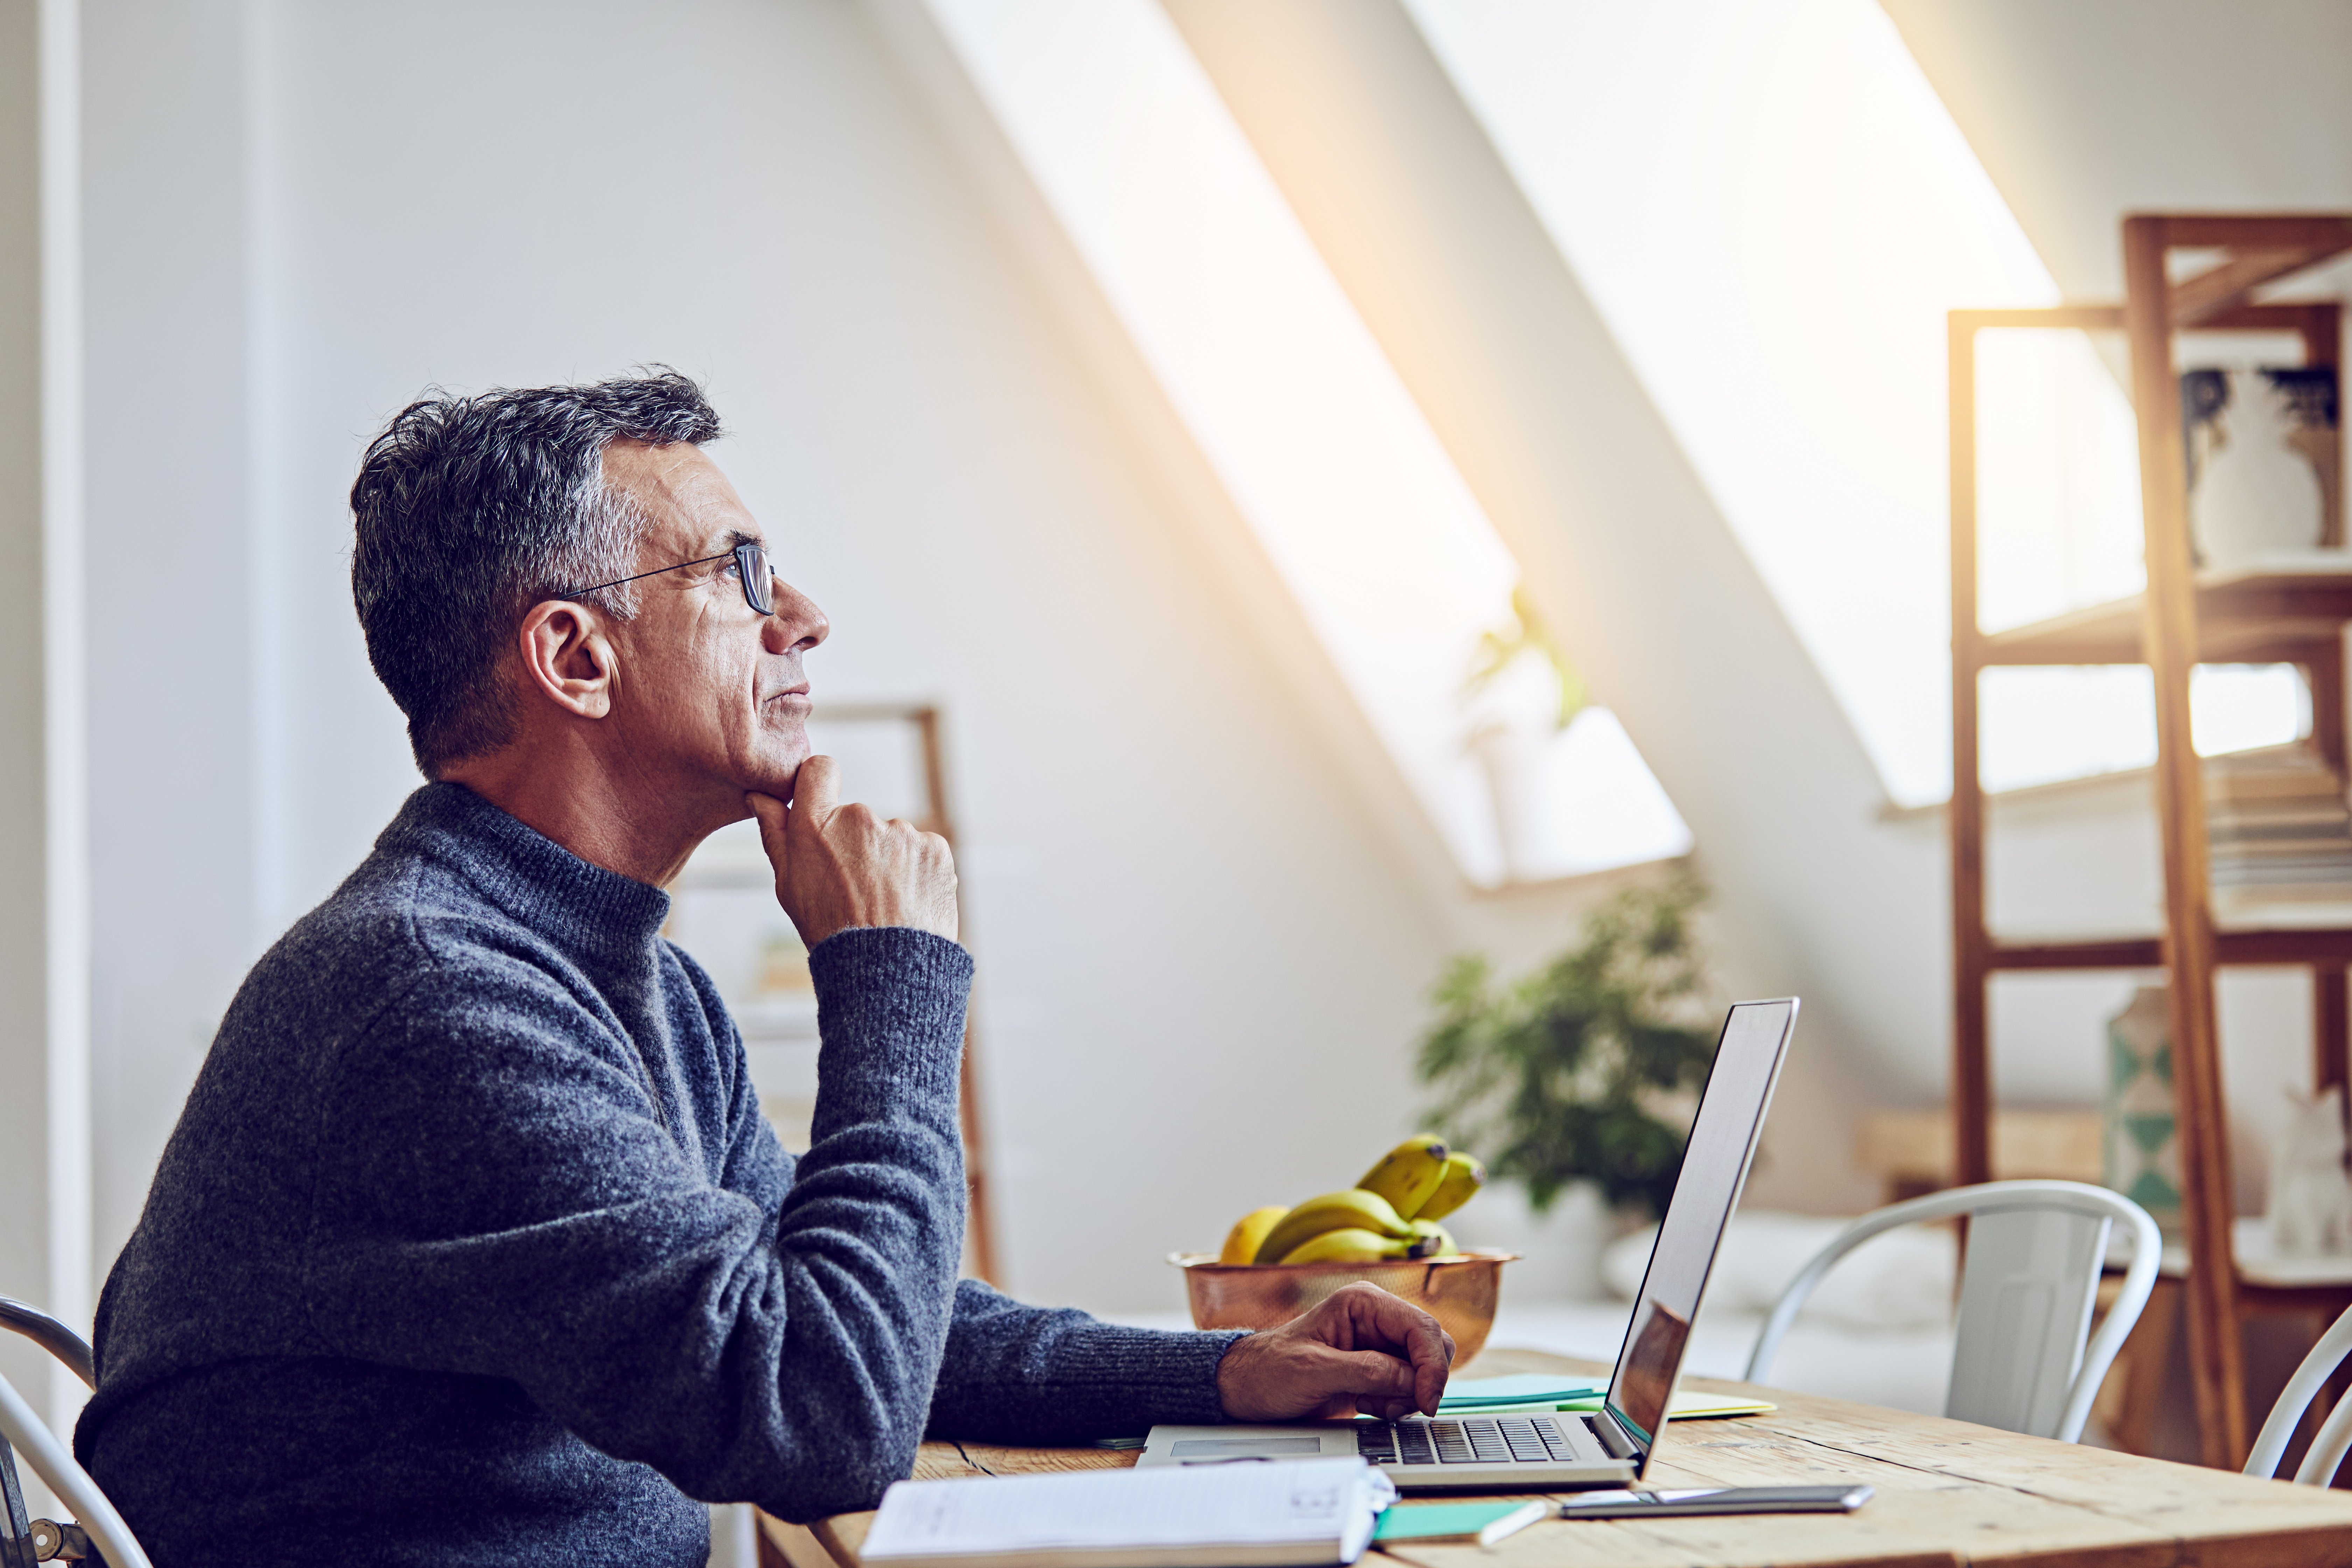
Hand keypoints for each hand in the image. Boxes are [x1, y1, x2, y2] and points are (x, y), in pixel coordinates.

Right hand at [748, 756, 958, 948]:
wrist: (886, 967)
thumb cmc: (829, 928)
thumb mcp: (788, 884)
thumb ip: (775, 832)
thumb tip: (760, 795)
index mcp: (817, 824)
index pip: (819, 770)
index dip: (820, 785)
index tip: (825, 810)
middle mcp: (861, 818)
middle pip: (858, 817)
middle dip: (856, 845)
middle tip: (855, 889)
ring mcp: (902, 832)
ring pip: (892, 838)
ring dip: (889, 862)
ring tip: (883, 903)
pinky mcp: (935, 847)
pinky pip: (922, 851)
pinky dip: (917, 872)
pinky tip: (907, 902)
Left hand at [1214, 1282, 1454, 1421]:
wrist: (1247, 1390)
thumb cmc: (1268, 1371)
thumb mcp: (1313, 1371)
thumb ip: (1366, 1372)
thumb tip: (1412, 1380)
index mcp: (1362, 1302)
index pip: (1421, 1327)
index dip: (1432, 1366)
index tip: (1425, 1400)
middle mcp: (1376, 1319)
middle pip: (1432, 1346)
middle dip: (1422, 1381)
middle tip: (1395, 1406)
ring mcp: (1379, 1345)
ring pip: (1424, 1370)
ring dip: (1407, 1395)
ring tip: (1370, 1405)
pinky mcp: (1377, 1371)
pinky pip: (1409, 1388)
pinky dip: (1396, 1403)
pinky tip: (1365, 1406)